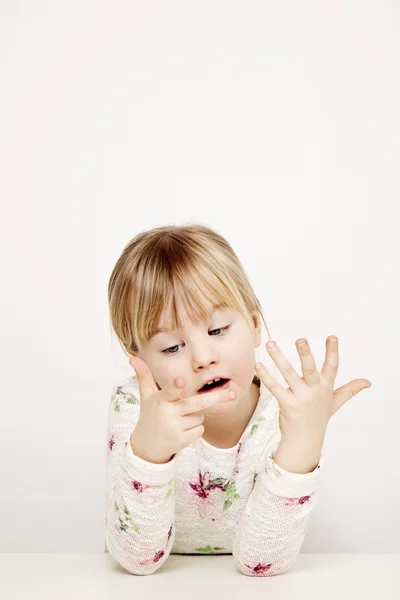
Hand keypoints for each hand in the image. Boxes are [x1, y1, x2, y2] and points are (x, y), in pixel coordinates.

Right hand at [127, 356, 235, 463]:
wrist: (146, 445)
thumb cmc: (150, 414)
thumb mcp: (146, 395)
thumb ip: (143, 375)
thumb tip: (132, 357)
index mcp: (161, 399)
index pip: (169, 391)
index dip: (175, 386)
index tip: (181, 380)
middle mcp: (168, 413)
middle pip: (197, 403)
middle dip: (216, 397)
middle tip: (233, 393)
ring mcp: (175, 427)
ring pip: (200, 416)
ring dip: (195, 416)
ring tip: (178, 420)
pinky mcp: (181, 440)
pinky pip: (200, 430)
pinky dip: (195, 429)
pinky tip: (182, 430)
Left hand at [255, 336, 371, 442]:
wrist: (306, 440)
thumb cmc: (320, 417)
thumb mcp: (336, 402)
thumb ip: (350, 389)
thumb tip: (368, 382)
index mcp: (326, 387)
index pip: (332, 367)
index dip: (332, 352)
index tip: (332, 336)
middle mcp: (314, 391)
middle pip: (310, 370)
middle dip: (305, 354)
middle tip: (300, 339)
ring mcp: (300, 398)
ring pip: (288, 374)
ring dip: (278, 358)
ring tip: (270, 343)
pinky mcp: (287, 405)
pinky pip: (275, 388)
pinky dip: (266, 376)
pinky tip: (258, 364)